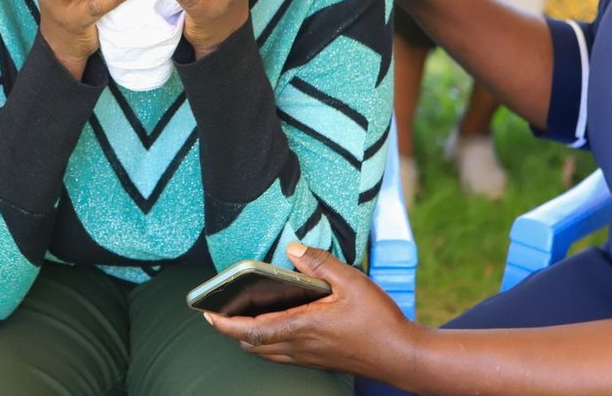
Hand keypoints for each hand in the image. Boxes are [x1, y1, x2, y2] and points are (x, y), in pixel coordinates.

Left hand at [206, 243, 420, 381]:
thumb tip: (292, 251)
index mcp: (302, 327)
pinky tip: (279, 324)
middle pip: (253, 344)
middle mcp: (300, 347)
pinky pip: (283, 355)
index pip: (251, 330)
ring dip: (251, 336)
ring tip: (244, 315)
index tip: (207, 314)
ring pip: (267, 352)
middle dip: (233, 329)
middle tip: (222, 310)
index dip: (225, 324)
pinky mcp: (319, 361)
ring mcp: (309, 357)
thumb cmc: (380, 322)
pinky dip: (270, 341)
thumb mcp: (352, 282)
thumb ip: (320, 264)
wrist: (403, 356)